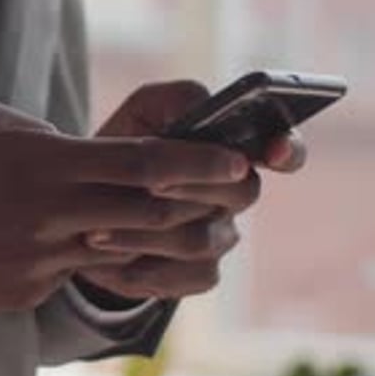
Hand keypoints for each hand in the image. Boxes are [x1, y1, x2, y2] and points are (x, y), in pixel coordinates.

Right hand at [0, 92, 250, 314]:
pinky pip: (77, 272)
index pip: (140, 164)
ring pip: (124, 250)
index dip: (196, 163)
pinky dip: (100, 255)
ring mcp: (39, 262)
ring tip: (188, 224)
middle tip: (235, 194)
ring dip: (162, 239)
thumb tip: (69, 143)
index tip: (235, 161)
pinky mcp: (24, 294)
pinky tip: (99, 241)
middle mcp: (49, 216)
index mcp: (41, 164)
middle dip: (201, 204)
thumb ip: (32, 128)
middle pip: (150, 214)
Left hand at [78, 82, 306, 299]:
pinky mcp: (201, 273)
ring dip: (152, 232)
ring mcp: (222, 235)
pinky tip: (113, 259)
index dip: (287, 149)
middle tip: (152, 184)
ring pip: (206, 238)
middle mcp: (236, 192)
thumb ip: (177, 100)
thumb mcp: (143, 111)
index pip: (284, 148)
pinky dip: (147, 268)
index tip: (275, 150)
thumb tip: (204, 105)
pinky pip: (192, 275)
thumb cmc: (122, 148)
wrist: (87, 206)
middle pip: (242, 192)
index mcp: (232, 148)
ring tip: (100, 230)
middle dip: (195, 186)